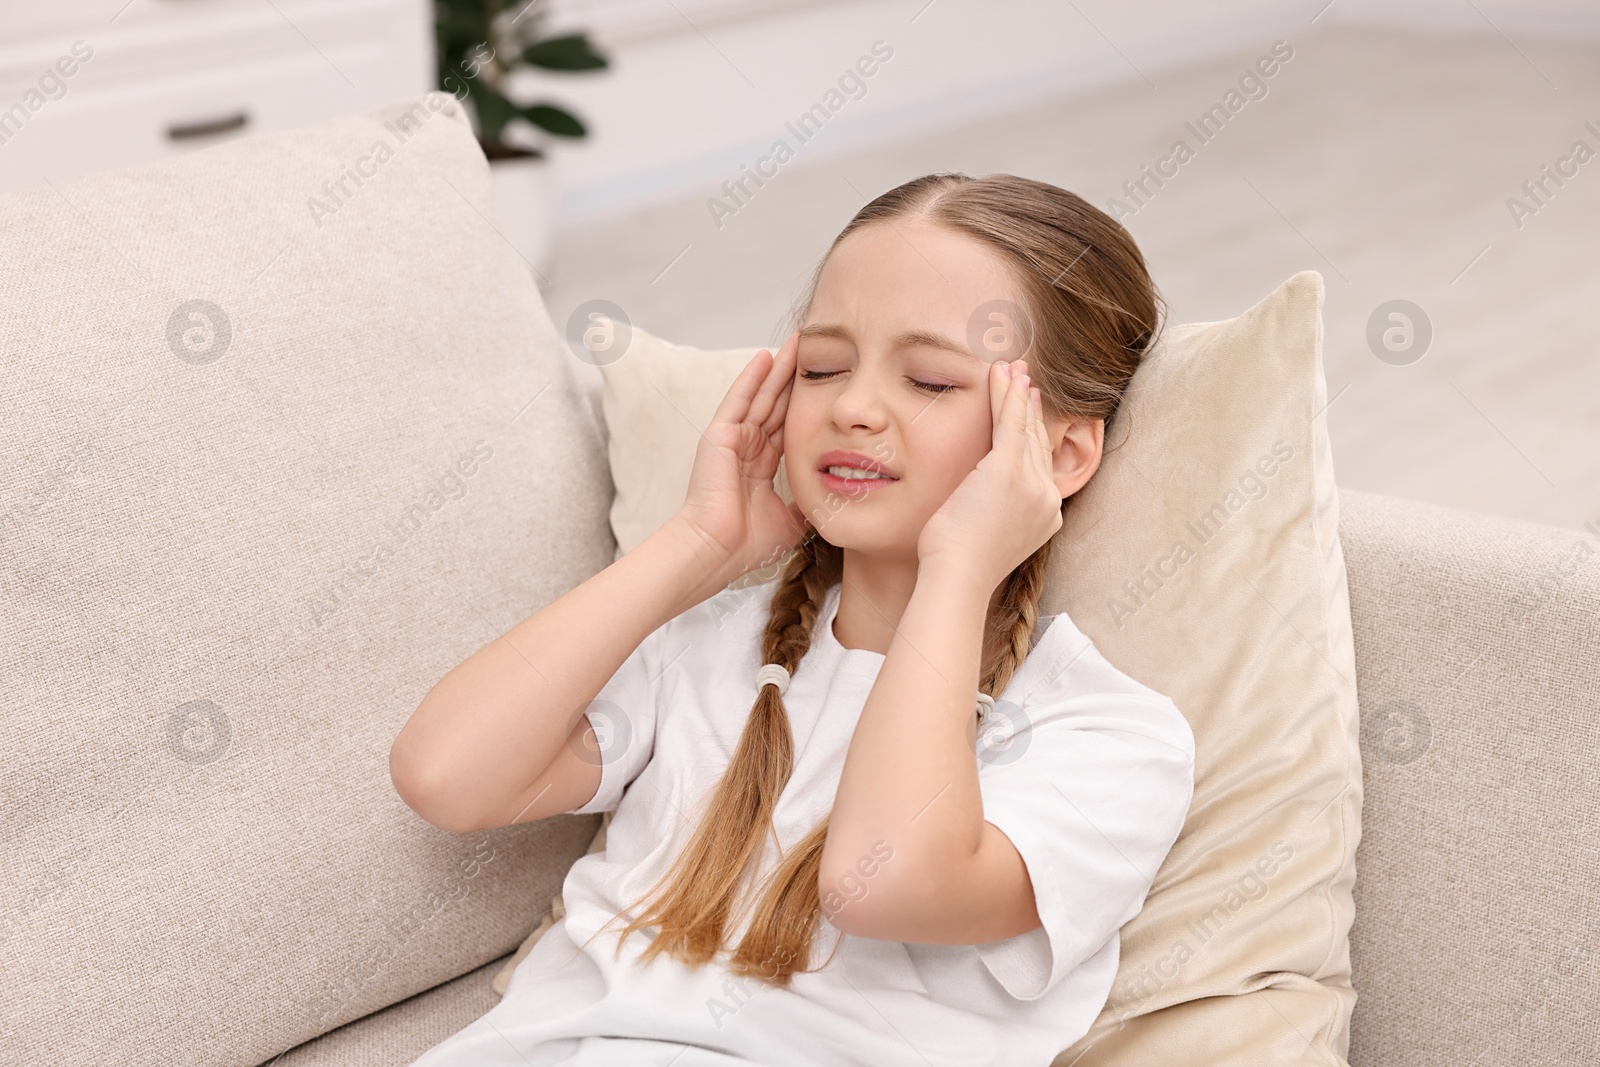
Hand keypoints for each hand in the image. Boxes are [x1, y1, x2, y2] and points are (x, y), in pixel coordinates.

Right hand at [674, 329, 809, 581]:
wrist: (717, 550)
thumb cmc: (747, 544)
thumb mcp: (791, 520)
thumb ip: (808, 503)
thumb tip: (832, 499)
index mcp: (761, 466)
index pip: (788, 426)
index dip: (805, 404)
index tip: (826, 383)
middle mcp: (747, 448)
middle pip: (776, 404)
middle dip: (794, 377)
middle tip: (814, 348)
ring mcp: (732, 440)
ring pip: (761, 396)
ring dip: (779, 368)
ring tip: (797, 341)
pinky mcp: (720, 435)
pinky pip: (740, 400)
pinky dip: (753, 377)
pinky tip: (767, 356)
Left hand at [916, 359, 1062, 590]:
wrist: (956, 577)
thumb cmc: (957, 564)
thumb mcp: (987, 533)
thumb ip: (995, 509)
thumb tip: (979, 497)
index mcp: (1046, 514)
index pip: (1039, 462)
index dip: (1033, 430)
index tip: (1028, 406)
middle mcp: (1048, 498)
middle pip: (1036, 440)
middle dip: (1028, 405)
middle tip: (1024, 376)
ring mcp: (1032, 484)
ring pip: (1024, 427)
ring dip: (1016, 392)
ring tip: (1012, 367)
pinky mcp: (1008, 472)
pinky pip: (1011, 423)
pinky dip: (1008, 396)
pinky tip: (1006, 375)